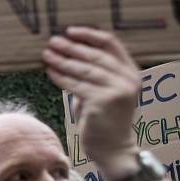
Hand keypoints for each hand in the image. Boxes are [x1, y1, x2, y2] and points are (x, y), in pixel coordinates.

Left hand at [43, 27, 139, 178]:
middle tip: (52, 42)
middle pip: (95, 55)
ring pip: (84, 70)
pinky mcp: (102, 102)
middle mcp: (128, 79)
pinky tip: (50, 72)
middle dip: (71, 47)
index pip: (111, 44)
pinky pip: (77, 85)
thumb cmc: (105, 119)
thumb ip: (95, 73)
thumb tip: (68, 52)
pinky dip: (61, 77)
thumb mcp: (105, 91)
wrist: (114, 149)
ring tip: (47, 54)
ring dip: (63, 61)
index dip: (89, 35)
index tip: (70, 31)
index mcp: (131, 72)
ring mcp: (117, 90)